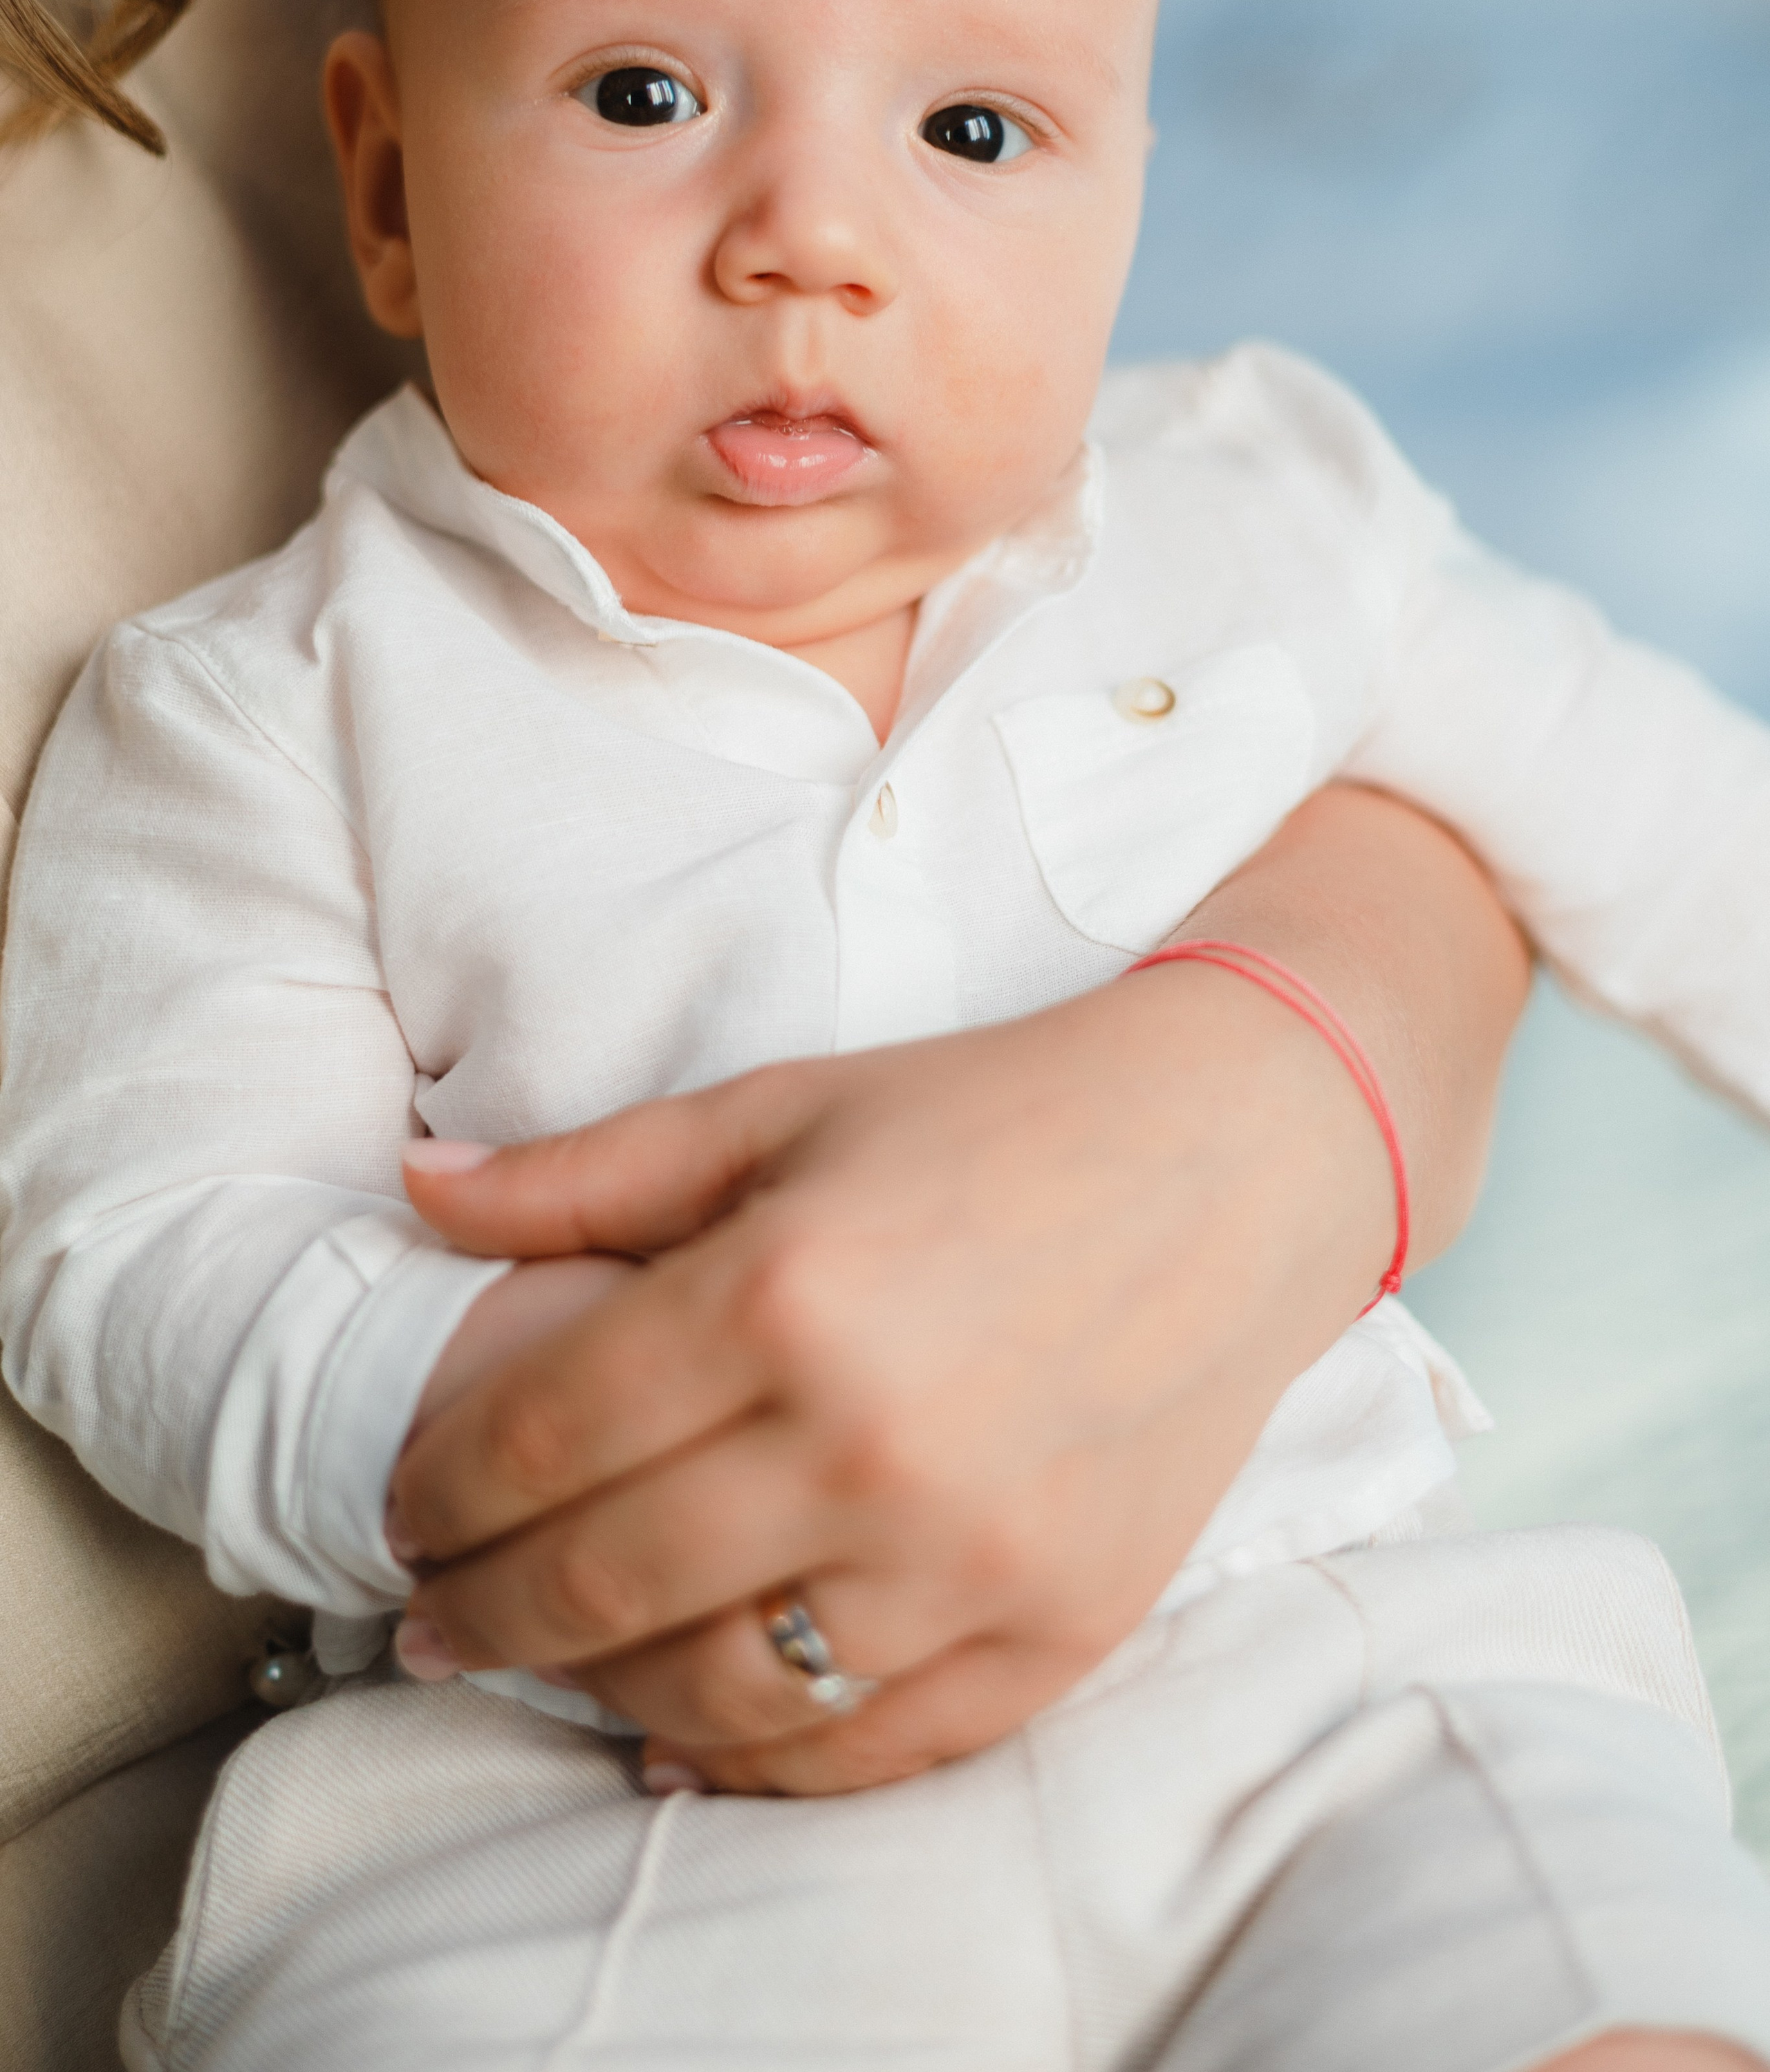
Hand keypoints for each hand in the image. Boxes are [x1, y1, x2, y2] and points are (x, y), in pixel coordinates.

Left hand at [390, 787, 1525, 1795]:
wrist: (1236, 1160)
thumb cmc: (993, 1116)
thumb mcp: (780, 1108)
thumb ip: (587, 1173)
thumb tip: (417, 1187)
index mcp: (780, 1294)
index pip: (539, 1440)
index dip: (440, 1490)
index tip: (404, 1510)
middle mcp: (867, 1443)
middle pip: (602, 1581)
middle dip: (483, 1610)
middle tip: (431, 1616)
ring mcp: (969, 1556)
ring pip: (720, 1694)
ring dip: (602, 1696)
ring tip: (553, 1666)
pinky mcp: (1058, 1627)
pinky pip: (870, 1748)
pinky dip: (758, 1765)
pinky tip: (689, 1744)